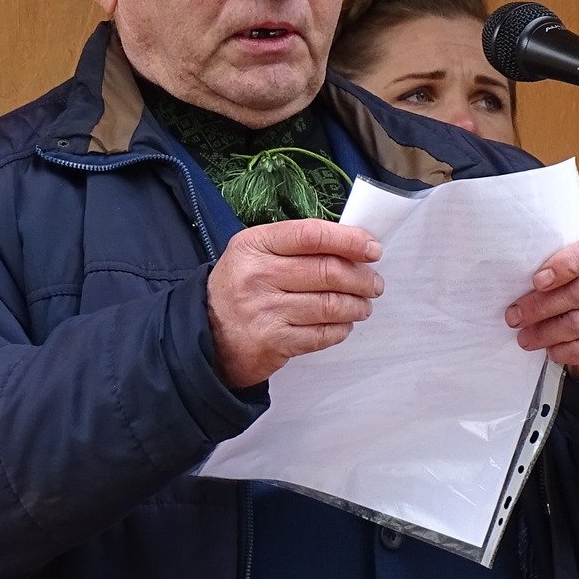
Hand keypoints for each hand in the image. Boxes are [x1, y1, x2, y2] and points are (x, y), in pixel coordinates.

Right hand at [206, 218, 384, 387]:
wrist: (205, 336)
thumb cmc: (239, 289)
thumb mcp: (254, 254)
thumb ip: (295, 247)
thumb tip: (352, 247)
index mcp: (254, 244)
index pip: (311, 235)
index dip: (349, 240)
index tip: (373, 249)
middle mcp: (258, 275)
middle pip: (327, 271)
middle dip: (361, 277)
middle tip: (374, 283)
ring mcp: (265, 310)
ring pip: (330, 304)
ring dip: (356, 305)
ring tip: (363, 305)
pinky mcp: (274, 342)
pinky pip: (321, 334)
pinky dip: (341, 329)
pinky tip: (344, 324)